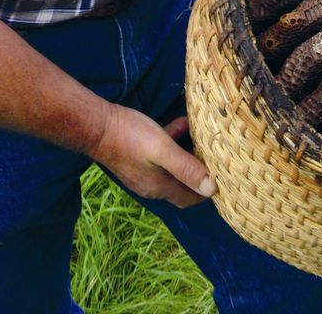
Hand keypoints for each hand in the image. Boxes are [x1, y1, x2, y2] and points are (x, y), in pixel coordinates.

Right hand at [89, 103, 216, 207]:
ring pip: (171, 168)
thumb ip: (186, 168)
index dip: (206, 192)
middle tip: (216, 160)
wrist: (97, 126)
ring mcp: (141, 172)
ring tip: (201, 137)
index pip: (189, 198)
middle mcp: (151, 184)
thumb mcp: (163, 149)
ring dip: (187, 155)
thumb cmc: (131, 136)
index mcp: (159, 186)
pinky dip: (173, 143)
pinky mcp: (135, 158)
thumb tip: (212, 188)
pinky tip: (180, 123)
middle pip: (182, 185)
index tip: (224, 180)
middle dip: (199, 175)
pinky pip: (160, 155)